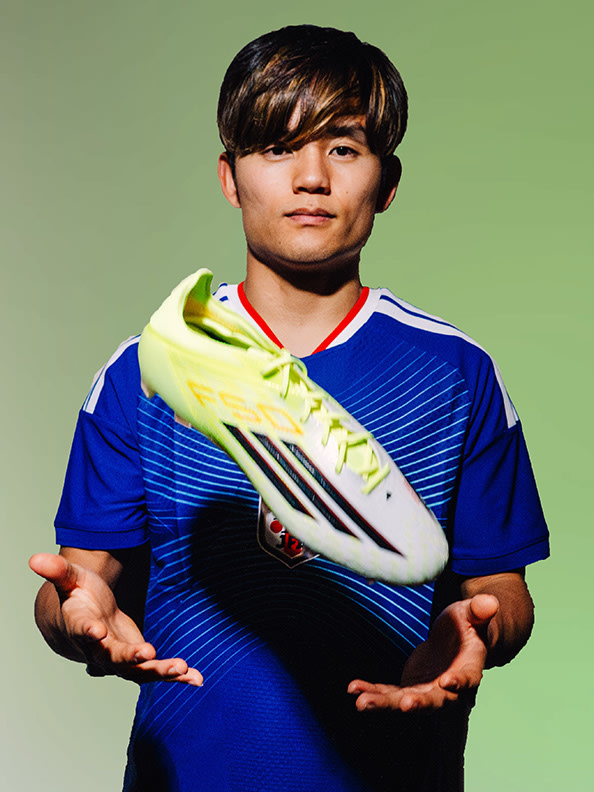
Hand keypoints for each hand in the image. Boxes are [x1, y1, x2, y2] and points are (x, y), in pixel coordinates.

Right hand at [29, 553, 202, 686]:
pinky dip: (176, 677)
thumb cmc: (78, 598)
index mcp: (80, 627)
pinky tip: (197, 679)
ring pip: (138, 671)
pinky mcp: (137, 662)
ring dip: (160, 671)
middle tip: (149, 653)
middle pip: (113, 658)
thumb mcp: (70, 580)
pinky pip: (155, 672)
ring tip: (182, 669)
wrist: (83, 623)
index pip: (82, 631)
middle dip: (131, 657)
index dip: (88, 632)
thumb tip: (35, 558)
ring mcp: (118, 659)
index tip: (95, 631)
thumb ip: (58, 571)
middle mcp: (98, 649)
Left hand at [348, 594, 497, 711]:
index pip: (467, 678)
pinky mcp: (408, 687)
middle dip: (420, 703)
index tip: (448, 683)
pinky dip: (372, 692)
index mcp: (469, 668)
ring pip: (405, 702)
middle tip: (405, 704)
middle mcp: (447, 688)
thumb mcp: (472, 613)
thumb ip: (479, 610)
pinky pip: (388, 693)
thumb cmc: (467, 625)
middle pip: (435, 700)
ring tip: (362, 702)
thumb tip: (490, 602)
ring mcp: (426, 691)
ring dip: (384, 703)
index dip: (459, 682)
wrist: (455, 640)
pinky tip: (353, 689)